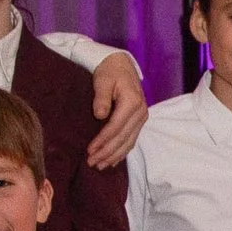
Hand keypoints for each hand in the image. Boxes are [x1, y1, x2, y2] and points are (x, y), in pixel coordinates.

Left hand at [85, 52, 147, 167]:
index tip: (90, 150)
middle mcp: (140, 112)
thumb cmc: (110, 71)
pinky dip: (122, 152)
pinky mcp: (139, 121)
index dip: (102, 141)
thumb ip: (101, 98)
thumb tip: (99, 116)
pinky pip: (132, 140)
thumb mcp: (102, 80)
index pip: (115, 127)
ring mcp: (142, 118)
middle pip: (122, 138)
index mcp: (132, 102)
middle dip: (107, 153)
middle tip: (92, 163)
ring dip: (114, 156)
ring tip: (100, 165)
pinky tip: (113, 161)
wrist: (122, 65)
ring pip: (128, 142)